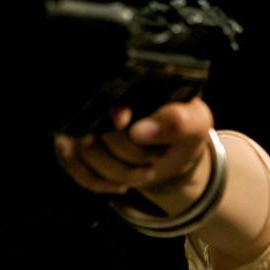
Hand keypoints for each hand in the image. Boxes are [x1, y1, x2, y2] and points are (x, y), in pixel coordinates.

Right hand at [54, 98, 213, 195]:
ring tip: (148, 173)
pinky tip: (123, 185)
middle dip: (131, 153)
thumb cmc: (185, 130)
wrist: (174, 153)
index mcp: (129, 84)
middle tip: (157, 157)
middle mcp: (100, 100)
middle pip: (97, 129)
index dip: (112, 110)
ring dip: (119, 172)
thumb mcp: (195, 123)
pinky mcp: (76, 147)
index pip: (106, 94)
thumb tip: (139, 131)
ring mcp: (84, 123)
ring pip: (84, 152)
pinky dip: (101, 182)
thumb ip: (176, 122)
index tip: (123, 121)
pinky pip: (75, 168)